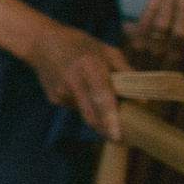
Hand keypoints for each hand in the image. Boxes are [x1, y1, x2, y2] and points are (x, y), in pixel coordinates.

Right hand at [24, 17, 132, 140]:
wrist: (41, 42)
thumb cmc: (79, 44)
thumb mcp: (106, 50)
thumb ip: (125, 73)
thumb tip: (142, 100)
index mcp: (88, 66)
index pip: (101, 97)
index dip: (110, 118)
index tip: (118, 136)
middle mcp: (72, 82)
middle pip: (92, 115)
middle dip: (109, 131)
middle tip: (126, 141)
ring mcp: (60, 92)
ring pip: (86, 114)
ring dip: (101, 120)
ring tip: (113, 119)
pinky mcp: (54, 99)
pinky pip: (77, 108)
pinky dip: (87, 106)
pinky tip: (84, 93)